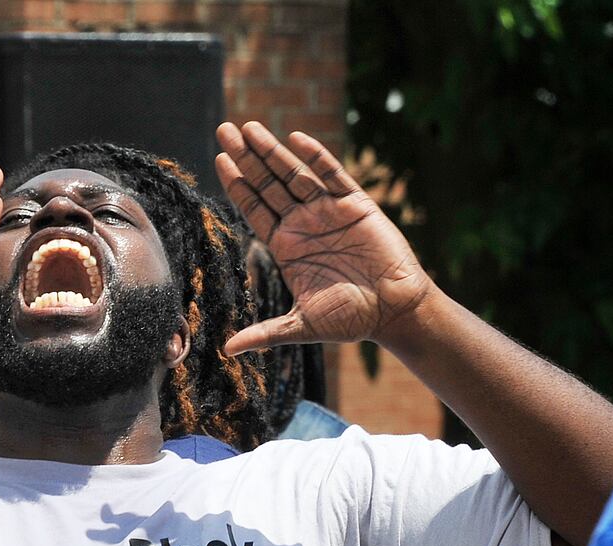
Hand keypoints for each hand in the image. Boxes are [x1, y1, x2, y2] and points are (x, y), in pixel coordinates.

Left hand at [214, 122, 435, 354]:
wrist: (394, 311)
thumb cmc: (351, 320)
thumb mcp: (302, 325)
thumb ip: (266, 333)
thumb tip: (227, 350)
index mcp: (286, 246)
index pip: (255, 208)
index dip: (237, 185)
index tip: (219, 159)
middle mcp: (303, 224)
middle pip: (268, 184)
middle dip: (247, 158)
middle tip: (224, 129)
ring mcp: (328, 212)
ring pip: (295, 174)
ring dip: (273, 151)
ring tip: (250, 128)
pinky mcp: (355, 205)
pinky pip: (333, 176)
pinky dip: (316, 158)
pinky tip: (296, 140)